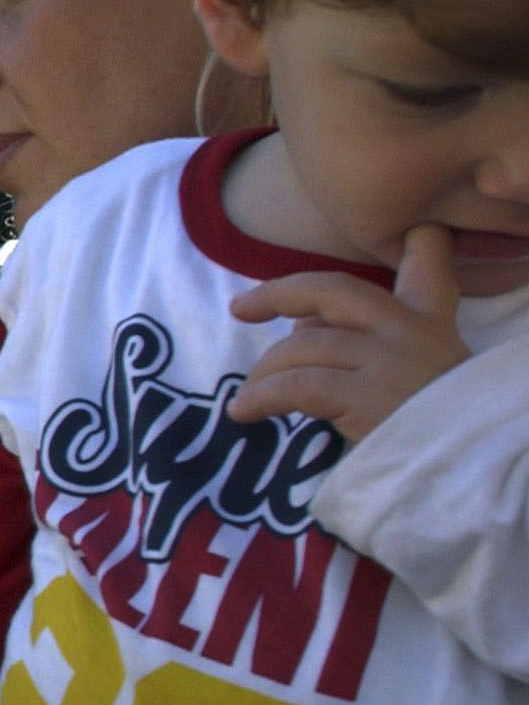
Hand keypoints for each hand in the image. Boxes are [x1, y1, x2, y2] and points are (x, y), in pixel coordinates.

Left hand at [230, 222, 468, 439]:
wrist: (464, 473)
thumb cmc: (432, 432)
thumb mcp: (420, 379)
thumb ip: (370, 344)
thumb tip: (302, 325)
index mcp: (431, 324)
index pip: (428, 267)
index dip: (417, 245)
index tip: (409, 230)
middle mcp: (413, 332)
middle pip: (333, 291)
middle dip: (278, 294)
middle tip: (241, 309)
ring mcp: (391, 361)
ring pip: (304, 346)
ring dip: (266, 371)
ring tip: (248, 396)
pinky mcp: (368, 396)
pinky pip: (297, 385)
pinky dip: (262, 397)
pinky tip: (244, 411)